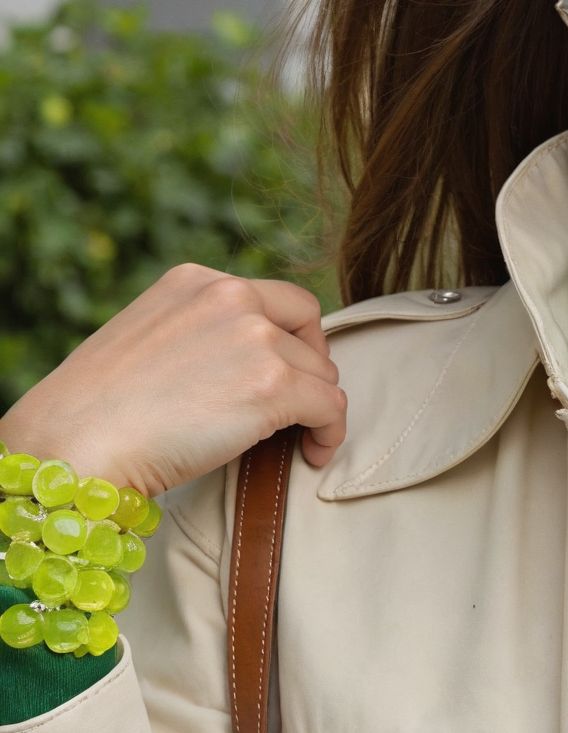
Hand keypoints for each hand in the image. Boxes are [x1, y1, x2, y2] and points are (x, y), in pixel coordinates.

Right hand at [0, 264, 346, 494]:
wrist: (70, 448)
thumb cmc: (94, 412)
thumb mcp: (149, 338)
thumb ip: (201, 332)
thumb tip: (247, 359)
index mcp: (196, 280)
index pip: (278, 300)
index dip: (293, 339)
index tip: (287, 370)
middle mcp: (231, 296)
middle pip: (307, 332)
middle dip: (308, 371)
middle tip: (295, 407)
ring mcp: (255, 338)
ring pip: (320, 373)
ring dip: (313, 407)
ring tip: (295, 438)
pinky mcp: (274, 385)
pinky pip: (330, 407)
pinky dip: (330, 432)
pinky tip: (313, 452)